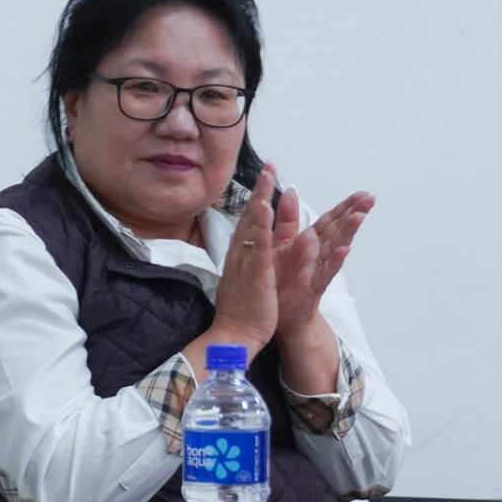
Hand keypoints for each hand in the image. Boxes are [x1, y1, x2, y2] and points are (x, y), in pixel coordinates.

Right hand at [207, 165, 279, 353]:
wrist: (232, 335)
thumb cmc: (240, 311)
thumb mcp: (244, 280)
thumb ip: (246, 260)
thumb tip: (247, 247)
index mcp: (241, 257)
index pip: (248, 222)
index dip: (256, 198)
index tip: (264, 177)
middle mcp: (241, 255)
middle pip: (250, 217)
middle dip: (259, 190)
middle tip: (267, 166)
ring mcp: (247, 263)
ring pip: (254, 226)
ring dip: (262, 199)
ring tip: (268, 178)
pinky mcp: (256, 275)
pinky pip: (262, 248)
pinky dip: (265, 227)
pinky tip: (268, 211)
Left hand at [272, 186, 373, 340]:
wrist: (276, 316)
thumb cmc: (281, 282)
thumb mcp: (280, 245)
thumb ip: (287, 219)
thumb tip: (291, 192)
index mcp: (307, 243)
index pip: (329, 221)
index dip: (345, 207)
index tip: (363, 193)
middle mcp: (315, 255)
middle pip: (338, 231)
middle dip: (354, 214)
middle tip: (371, 199)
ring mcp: (316, 271)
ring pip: (335, 248)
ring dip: (347, 233)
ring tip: (359, 217)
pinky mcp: (311, 288)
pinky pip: (325, 273)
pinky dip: (335, 261)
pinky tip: (344, 251)